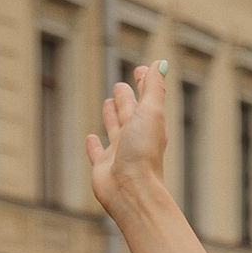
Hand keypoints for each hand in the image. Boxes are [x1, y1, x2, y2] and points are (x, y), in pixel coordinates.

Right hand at [85, 63, 168, 210]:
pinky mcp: (103, 167)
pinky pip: (98, 153)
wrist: (131, 190)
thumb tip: (160, 62)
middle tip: (121, 86)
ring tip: (108, 103)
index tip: (141, 70)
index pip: (146, 99)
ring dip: (112, 117)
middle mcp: (135, 138)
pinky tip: (91, 138)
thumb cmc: (143, 152)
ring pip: (115, 130)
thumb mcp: (151, 113)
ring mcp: (119, 153)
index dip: (144, 84)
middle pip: (130, 113)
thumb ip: (154, 89)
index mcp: (149, 125)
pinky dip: (94, 145)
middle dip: (126, 99)